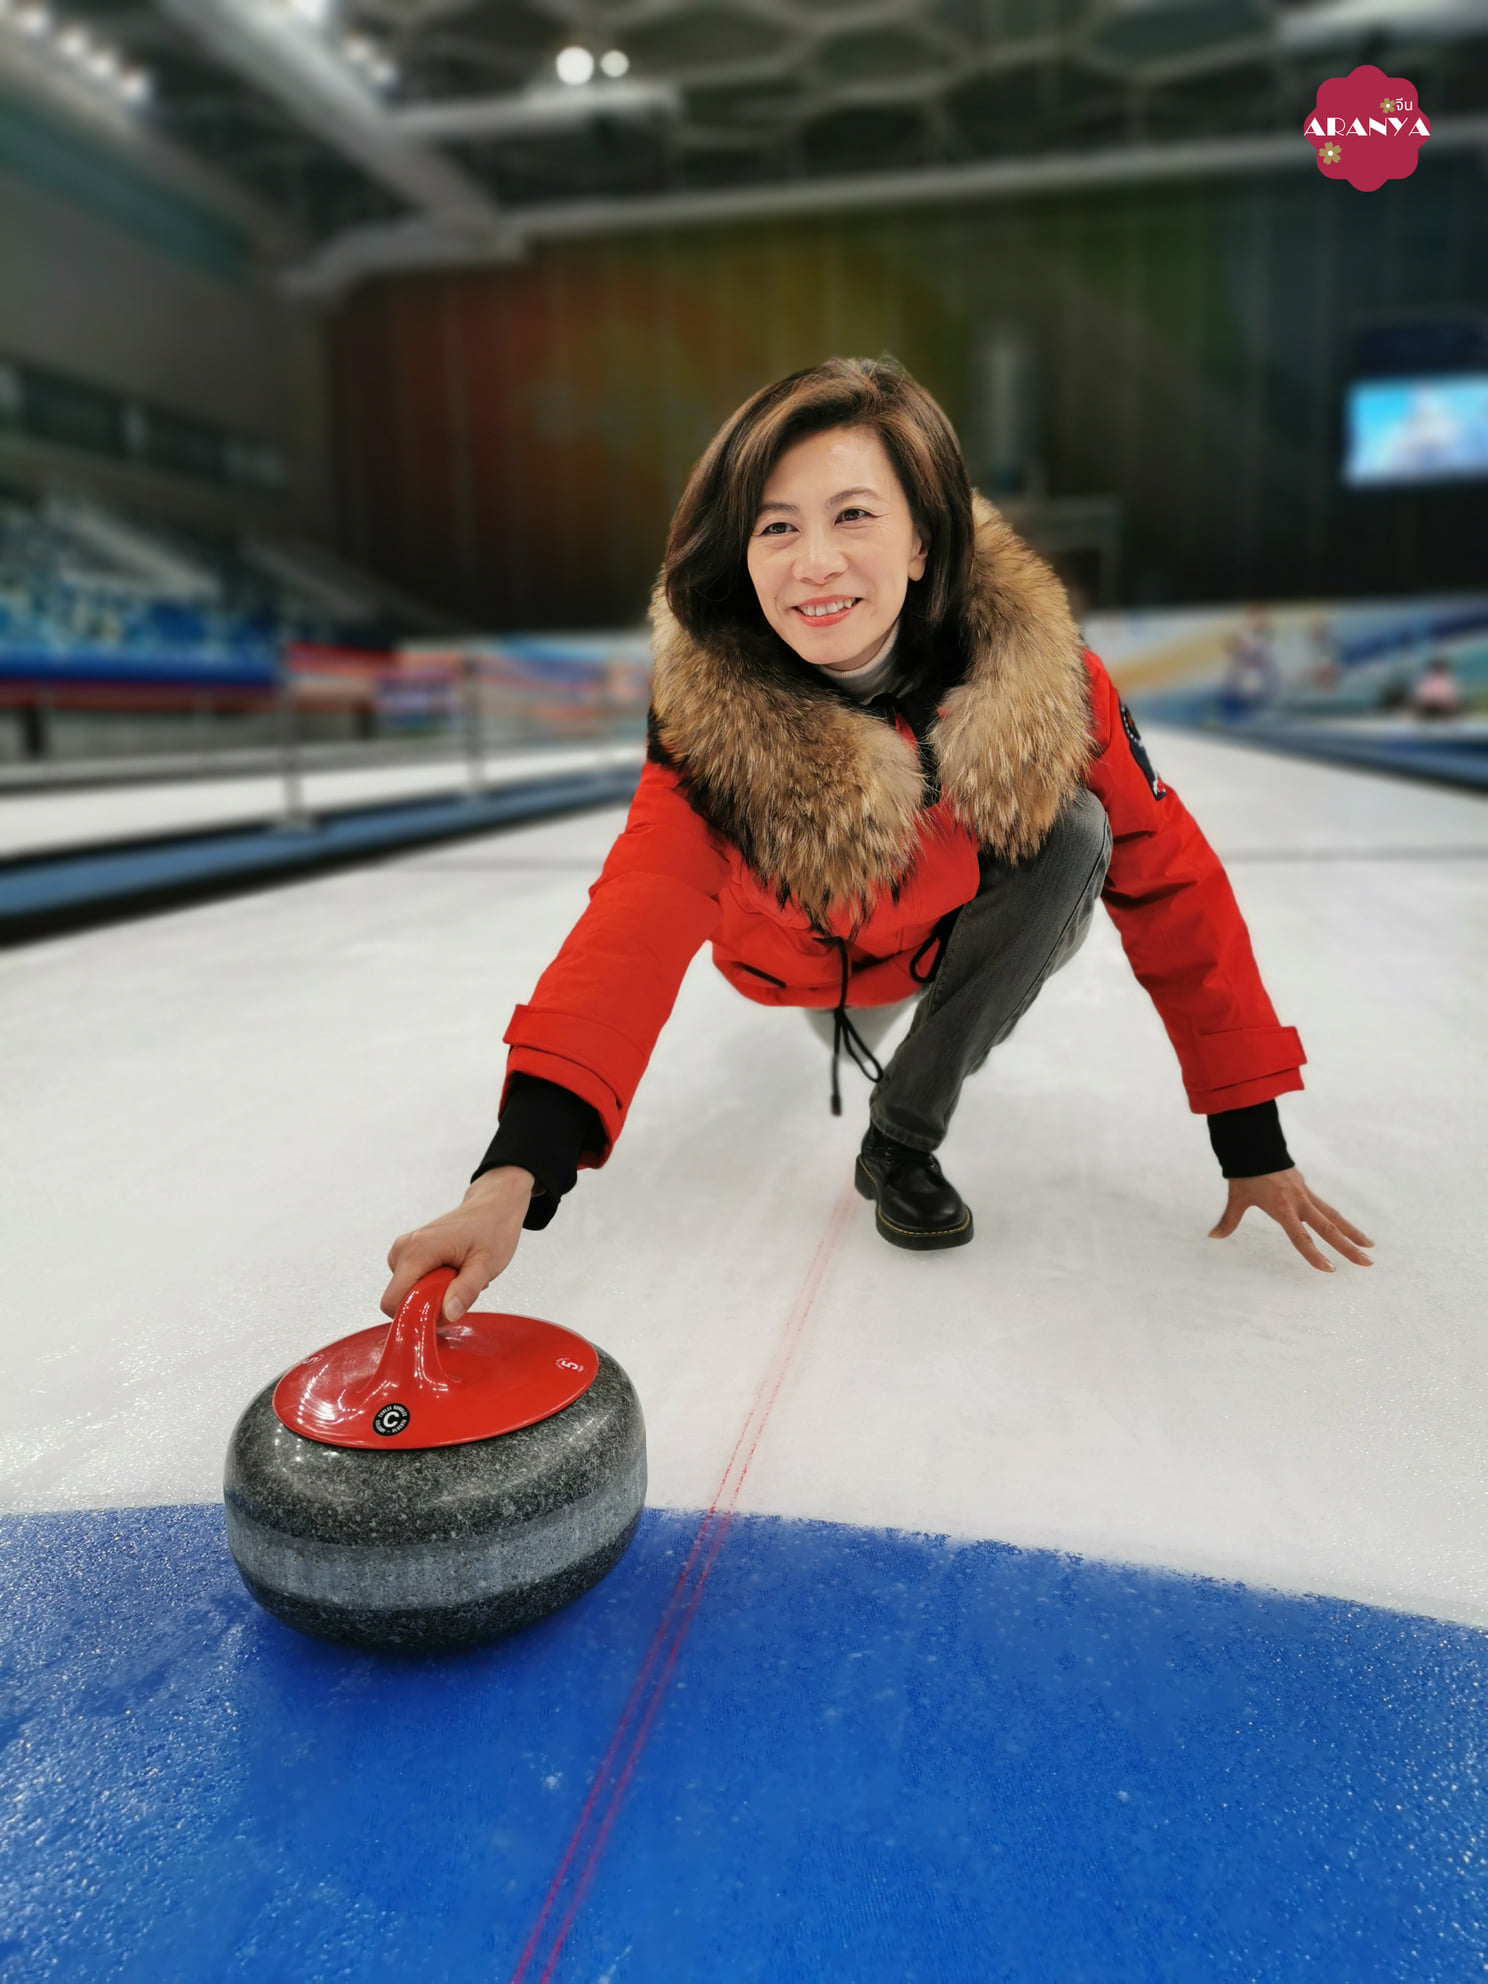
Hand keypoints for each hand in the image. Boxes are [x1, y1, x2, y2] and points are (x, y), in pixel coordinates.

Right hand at [382, 1166, 536, 1321]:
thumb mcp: (485, 1265)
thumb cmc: (492, 1231)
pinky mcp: (408, 1253)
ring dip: (432, 1294)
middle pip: (401, 1299)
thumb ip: (465, 1290)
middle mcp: (403, 1249)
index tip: (444, 1308)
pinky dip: (431, 1285)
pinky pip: (412, 1282)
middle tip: (458, 1287)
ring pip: (407, 1292)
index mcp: (416, 1251)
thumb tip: (447, 1314)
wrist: (492, 1207)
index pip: (392, 1301)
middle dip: (428, 1303)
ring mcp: (403, 1250)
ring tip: (457, 1276)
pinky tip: (451, 1272)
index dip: (416, 1314)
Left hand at [1209, 1168, 1373, 1272]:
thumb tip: (1212, 1237)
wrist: (1256, 1145)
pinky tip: (1352, 1230)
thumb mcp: (1236, 1198)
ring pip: (1335, 1217)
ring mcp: (1306, 1195)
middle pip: (1328, 1228)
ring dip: (1353, 1233)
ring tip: (1370, 1248)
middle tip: (1367, 1263)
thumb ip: (1228, 1221)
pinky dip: (1341, 1220)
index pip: (1301, 1237)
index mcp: (1282, 1208)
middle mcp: (1299, 1202)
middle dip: (1348, 1247)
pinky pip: (1328, 1208)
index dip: (1315, 1255)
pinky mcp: (1307, 1189)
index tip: (1330, 1269)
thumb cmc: (1245, 1173)